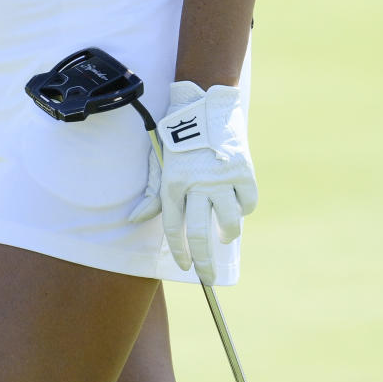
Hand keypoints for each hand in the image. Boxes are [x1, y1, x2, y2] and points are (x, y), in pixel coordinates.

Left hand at [128, 80, 256, 283]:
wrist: (205, 104)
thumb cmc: (178, 137)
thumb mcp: (160, 162)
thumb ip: (152, 194)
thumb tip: (134, 219)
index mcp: (173, 182)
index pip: (173, 227)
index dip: (179, 251)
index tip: (184, 265)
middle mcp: (197, 183)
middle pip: (199, 234)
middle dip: (204, 262)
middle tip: (208, 278)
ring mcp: (222, 178)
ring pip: (228, 222)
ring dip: (227, 234)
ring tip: (224, 235)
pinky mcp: (243, 171)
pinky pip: (247, 203)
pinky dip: (244, 208)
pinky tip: (237, 206)